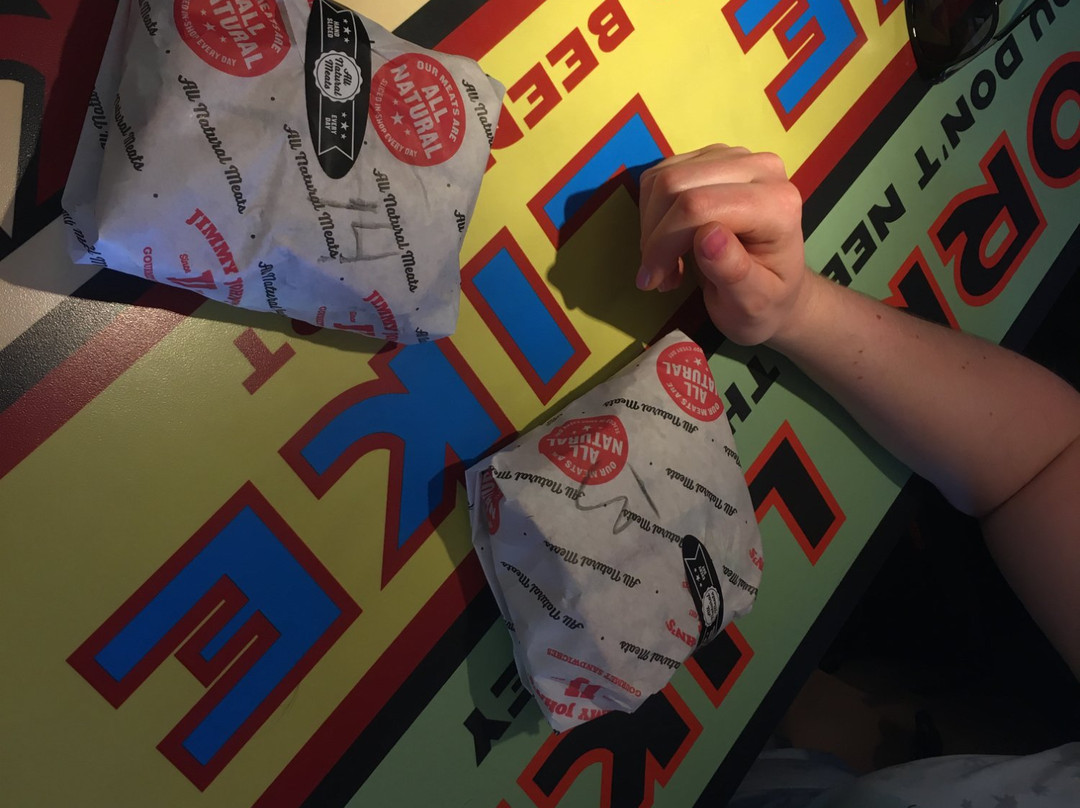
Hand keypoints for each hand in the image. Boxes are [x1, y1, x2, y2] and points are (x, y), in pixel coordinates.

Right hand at [636, 145, 812, 345]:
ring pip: (663, 177)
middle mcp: (761, 168)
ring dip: (651, 226)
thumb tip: (707, 236)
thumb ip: (734, 271)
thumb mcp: (753, 301)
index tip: (655, 281)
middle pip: (675, 184)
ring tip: (666, 264)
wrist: (776, 286)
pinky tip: (668, 242)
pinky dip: (653, 213)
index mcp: (777, 204)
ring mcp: (735, 157)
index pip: (699, 205)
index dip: (665, 243)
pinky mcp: (713, 157)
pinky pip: (661, 175)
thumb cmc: (766, 300)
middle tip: (658, 277)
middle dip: (654, 235)